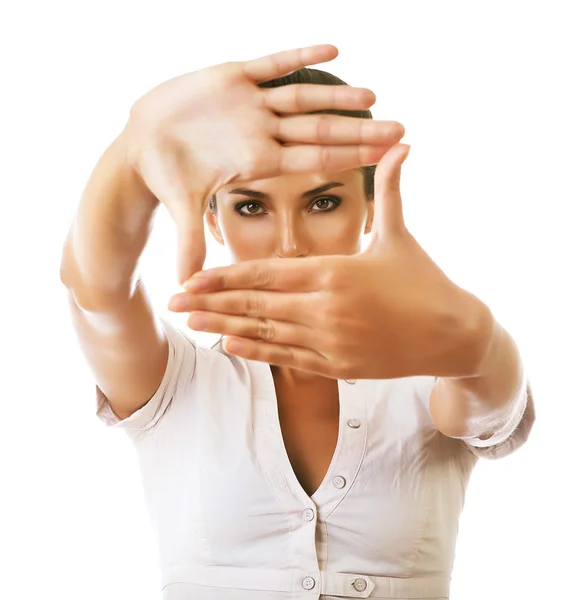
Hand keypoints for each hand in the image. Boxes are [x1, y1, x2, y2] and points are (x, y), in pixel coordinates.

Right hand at [122, 44, 404, 282]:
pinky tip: (333, 48)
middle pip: (320, 131)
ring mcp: (250, 105)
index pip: (314, 161)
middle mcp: (262, 134)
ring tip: (372, 94)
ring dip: (336, 96)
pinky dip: (300, 54)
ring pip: (302, 98)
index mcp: (258, 163)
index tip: (385, 159)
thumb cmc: (166, 178)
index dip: (351, 158)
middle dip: (358, 130)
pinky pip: (273, 63)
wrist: (143, 144)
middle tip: (400, 129)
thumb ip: (190, 242)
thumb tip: (187, 284)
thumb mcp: (183, 209)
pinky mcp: (232, 76)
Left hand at [169, 144, 493, 379]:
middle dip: (209, 302)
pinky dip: (257, 351)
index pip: (266, 273)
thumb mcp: (402, 234)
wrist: (452, 334)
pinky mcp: (338, 366)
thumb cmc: (424, 280)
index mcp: (335, 272)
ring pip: (264, 333)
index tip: (192, 275)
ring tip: (190, 323)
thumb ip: (393, 190)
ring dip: (223, 328)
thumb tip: (402, 143)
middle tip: (173, 300)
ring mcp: (330, 341)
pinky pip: (288, 358)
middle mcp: (325, 309)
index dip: (224, 275)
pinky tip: (229, 346)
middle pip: (254, 304)